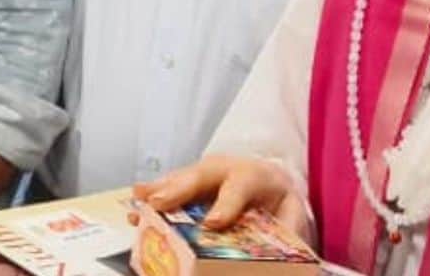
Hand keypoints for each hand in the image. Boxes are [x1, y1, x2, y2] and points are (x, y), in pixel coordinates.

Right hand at [134, 154, 311, 241]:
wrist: (275, 184)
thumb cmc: (280, 204)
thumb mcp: (292, 218)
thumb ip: (287, 233)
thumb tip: (281, 260)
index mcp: (257, 176)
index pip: (241, 185)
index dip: (226, 205)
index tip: (212, 223)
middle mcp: (228, 168)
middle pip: (203, 175)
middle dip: (180, 189)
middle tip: (160, 204)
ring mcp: (207, 173)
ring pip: (182, 177)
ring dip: (159, 189)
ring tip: (140, 199)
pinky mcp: (192, 181)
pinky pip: (170, 186)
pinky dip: (153, 194)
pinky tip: (137, 201)